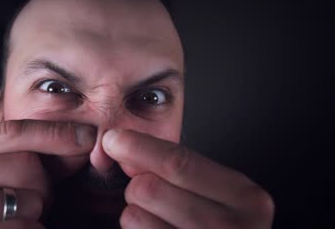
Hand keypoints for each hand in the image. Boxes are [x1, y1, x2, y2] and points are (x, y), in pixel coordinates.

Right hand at [0, 120, 95, 228]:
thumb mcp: (0, 176)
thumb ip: (33, 155)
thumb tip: (84, 139)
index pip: (10, 132)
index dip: (54, 133)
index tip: (88, 136)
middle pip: (26, 164)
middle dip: (42, 186)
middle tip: (26, 202)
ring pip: (30, 201)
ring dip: (36, 214)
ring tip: (14, 220)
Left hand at [102, 129, 273, 228]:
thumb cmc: (222, 223)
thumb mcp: (218, 190)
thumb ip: (180, 167)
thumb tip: (126, 146)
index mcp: (245, 197)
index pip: (180, 162)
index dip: (139, 147)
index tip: (114, 139)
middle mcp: (231, 227)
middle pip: (150, 188)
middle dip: (136, 183)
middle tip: (144, 190)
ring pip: (134, 215)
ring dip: (133, 211)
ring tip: (155, 217)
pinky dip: (135, 228)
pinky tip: (154, 228)